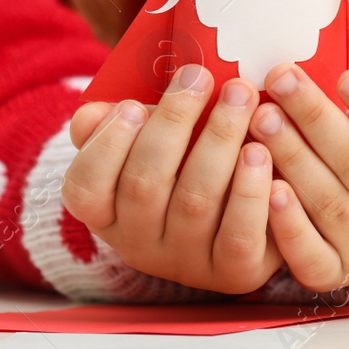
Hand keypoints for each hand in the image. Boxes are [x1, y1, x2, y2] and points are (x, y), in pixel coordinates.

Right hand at [62, 65, 282, 294]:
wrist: (247, 223)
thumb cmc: (187, 163)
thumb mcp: (147, 143)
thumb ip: (116, 124)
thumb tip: (91, 115)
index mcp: (107, 212)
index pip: (85, 188)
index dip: (107, 147)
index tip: (133, 104)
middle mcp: (140, 243)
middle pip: (145, 185)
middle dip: (173, 122)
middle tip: (199, 76)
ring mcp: (187, 261)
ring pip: (196, 202)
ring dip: (219, 142)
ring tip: (241, 99)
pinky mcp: (236, 272)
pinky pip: (239, 235)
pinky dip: (250, 192)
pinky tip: (262, 153)